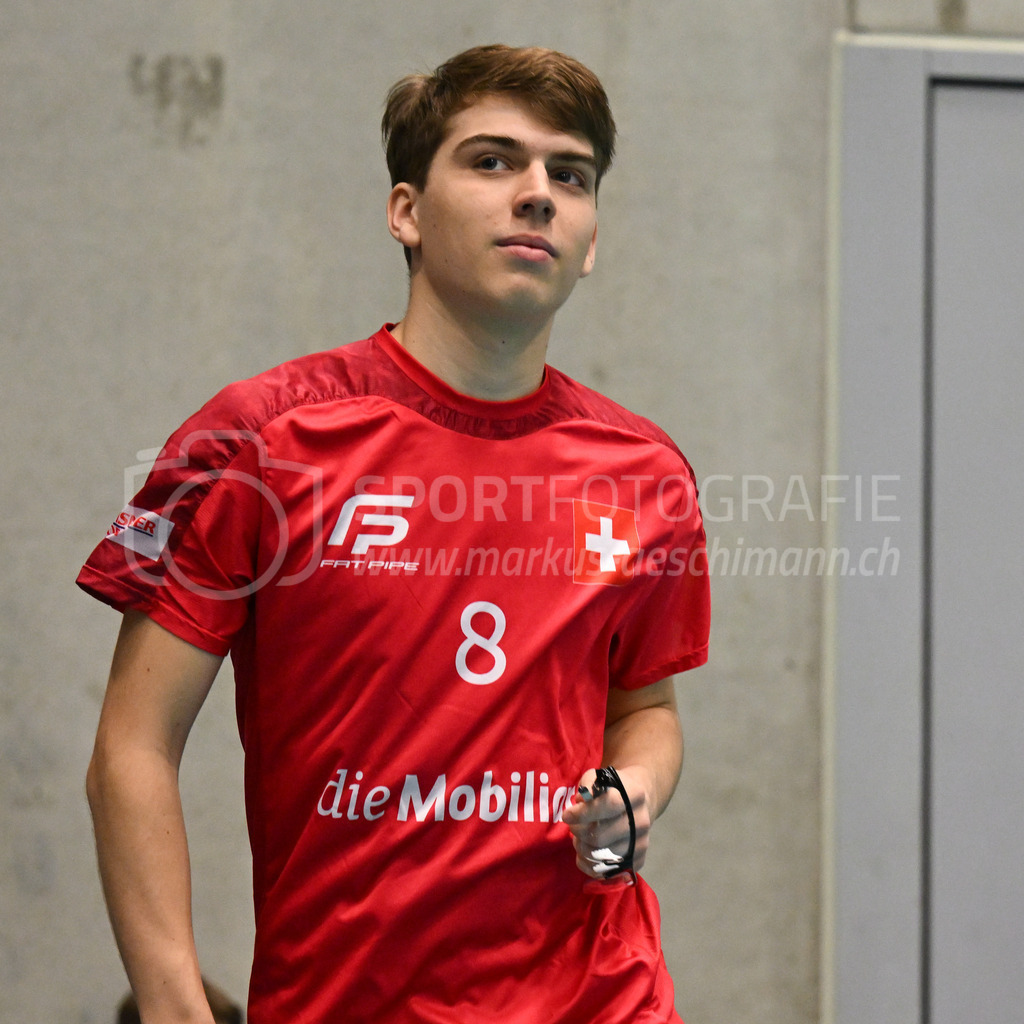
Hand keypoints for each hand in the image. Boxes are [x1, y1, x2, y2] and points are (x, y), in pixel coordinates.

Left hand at [561, 765, 652, 880]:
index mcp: (634, 794)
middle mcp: (641, 821)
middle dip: (578, 832)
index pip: (609, 805)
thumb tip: (580, 803)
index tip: (567, 815)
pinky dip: (588, 865)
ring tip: (579, 838)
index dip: (584, 812)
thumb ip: (587, 786)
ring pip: (601, 856)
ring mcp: (641, 843)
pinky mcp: (636, 860)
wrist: (636, 803)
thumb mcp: (599, 778)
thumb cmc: (612, 789)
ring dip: (582, 848)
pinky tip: (583, 854)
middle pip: (601, 836)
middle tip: (572, 826)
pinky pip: (607, 872)